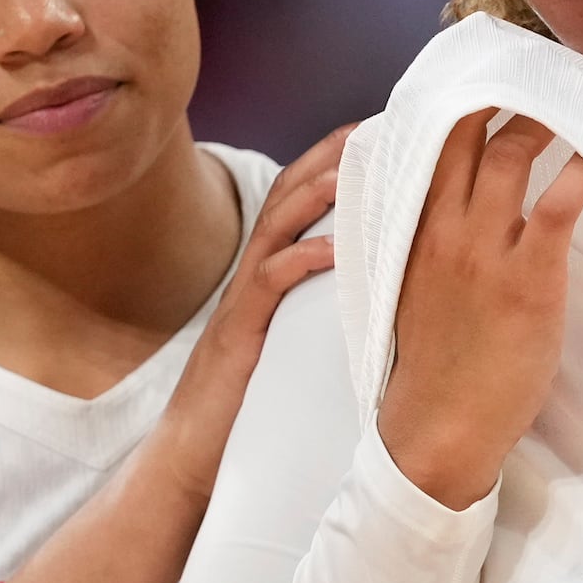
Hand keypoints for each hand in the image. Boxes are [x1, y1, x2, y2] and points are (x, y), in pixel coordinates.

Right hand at [153, 127, 351, 503]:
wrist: (196, 460)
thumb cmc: (257, 406)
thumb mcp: (300, 342)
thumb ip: (329, 308)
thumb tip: (386, 287)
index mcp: (273, 272)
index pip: (305, 199)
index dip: (339, 159)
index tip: (384, 130)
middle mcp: (256, 274)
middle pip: (290, 193)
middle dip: (332, 153)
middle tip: (377, 122)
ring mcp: (245, 300)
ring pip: (278, 227)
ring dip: (318, 190)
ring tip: (359, 163)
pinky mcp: (240, 332)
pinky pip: (268, 284)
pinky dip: (302, 260)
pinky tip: (338, 247)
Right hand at [376, 110, 582, 509]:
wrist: (439, 426)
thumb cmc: (433, 362)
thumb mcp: (410, 286)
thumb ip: (426, 239)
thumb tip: (453, 203)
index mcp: (410, 229)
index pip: (425, 142)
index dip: (454, 100)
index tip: (479, 72)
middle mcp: (442, 227)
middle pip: (467, 132)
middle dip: (501, 90)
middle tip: (535, 69)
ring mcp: (484, 250)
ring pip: (510, 155)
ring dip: (543, 118)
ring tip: (574, 99)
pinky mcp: (528, 277)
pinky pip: (558, 203)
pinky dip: (582, 169)